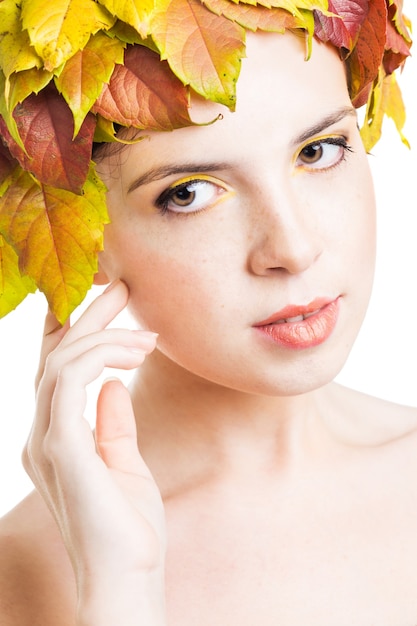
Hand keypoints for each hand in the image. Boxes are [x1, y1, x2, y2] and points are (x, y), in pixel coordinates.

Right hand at [23, 280, 165, 624]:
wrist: (127, 578)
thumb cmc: (129, 528)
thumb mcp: (125, 464)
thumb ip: (113, 423)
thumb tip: (112, 383)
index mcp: (55, 437)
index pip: (58, 370)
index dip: (76, 330)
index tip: (110, 300)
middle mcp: (41, 433)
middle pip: (55, 356)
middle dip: (88, 315)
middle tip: (122, 285)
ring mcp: (45, 440)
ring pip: (60, 361)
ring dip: (103, 335)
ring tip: (145, 328)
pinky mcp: (61, 446)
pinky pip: (70, 382)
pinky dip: (99, 357)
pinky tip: (134, 353)